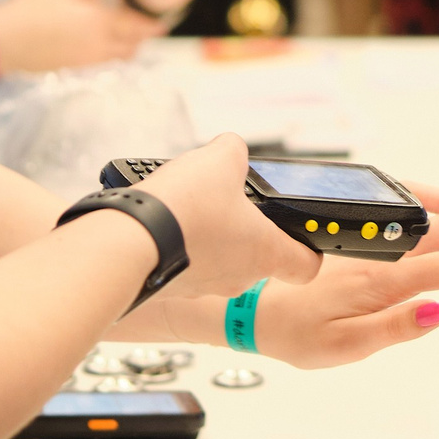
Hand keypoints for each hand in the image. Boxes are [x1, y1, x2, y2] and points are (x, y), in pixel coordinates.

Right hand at [0, 0, 161, 73]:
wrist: (1, 42)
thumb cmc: (31, 8)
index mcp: (100, 21)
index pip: (136, 26)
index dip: (152, 26)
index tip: (163, 24)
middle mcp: (98, 45)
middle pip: (131, 47)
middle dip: (141, 39)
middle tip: (146, 32)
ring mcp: (85, 61)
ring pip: (117, 60)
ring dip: (126, 50)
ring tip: (128, 41)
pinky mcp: (71, 70)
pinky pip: (101, 65)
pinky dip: (109, 58)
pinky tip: (102, 49)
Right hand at [136, 133, 319, 298]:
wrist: (130, 240)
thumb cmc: (185, 207)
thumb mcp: (220, 159)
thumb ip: (233, 152)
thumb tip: (230, 150)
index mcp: (265, 252)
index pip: (306, 266)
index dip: (309, 247)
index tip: (300, 231)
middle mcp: (239, 277)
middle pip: (257, 257)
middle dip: (245, 229)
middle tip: (228, 203)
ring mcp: (205, 287)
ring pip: (218, 260)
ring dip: (210, 236)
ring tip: (189, 207)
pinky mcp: (173, 288)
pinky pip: (185, 263)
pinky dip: (179, 244)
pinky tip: (166, 221)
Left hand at [250, 176, 438, 366]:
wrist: (250, 308)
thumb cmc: (295, 332)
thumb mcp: (344, 346)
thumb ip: (393, 327)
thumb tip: (438, 311)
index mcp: (382, 282)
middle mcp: (381, 256)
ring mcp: (372, 245)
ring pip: (430, 220)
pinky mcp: (361, 239)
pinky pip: (404, 217)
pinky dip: (433, 207)